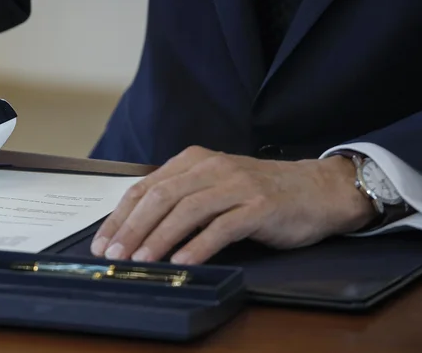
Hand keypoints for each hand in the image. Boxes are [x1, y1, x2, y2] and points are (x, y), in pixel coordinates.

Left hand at [90, 146, 375, 264]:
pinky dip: (199, 245)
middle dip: (133, 228)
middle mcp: (212, 168)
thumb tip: (137, 228)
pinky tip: (182, 261)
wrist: (318, 189)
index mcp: (195, 160)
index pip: (147, 187)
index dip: (121, 215)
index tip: (103, 241)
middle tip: (114, 254)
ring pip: (187, 210)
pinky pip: (223, 227)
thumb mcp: (215, 185)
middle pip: (161, 197)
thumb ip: (182, 197)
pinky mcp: (259, 207)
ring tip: (140, 260)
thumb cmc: (260, 192)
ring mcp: (237, 185)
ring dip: (159, 238)